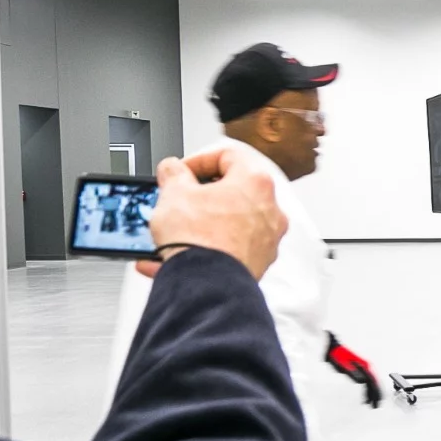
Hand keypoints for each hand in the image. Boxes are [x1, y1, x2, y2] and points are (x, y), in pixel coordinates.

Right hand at [139, 146, 286, 280]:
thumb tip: (173, 169)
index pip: (228, 155)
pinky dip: (203, 251)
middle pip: (232, 191)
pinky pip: (226, 250)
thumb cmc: (200, 240)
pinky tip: (171, 259)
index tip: (180, 172)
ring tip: (172, 233)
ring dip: (199, 225)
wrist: (207, 285)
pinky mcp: (257, 263)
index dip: (198, 160)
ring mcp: (266, 238)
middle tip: (178, 200)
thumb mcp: (173, 193)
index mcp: (255, 182)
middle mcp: (269, 209)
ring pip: (228, 224)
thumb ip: (173, 173)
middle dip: (199, 196)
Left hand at [326, 333, 381, 407]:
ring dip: (372, 394)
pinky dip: (367, 390)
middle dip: (376, 395)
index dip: (376, 392)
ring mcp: (364, 367)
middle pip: (375, 383)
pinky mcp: (359, 369)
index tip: (377, 401)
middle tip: (376, 406)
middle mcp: (367, 366)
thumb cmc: (335, 355)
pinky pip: (367, 381)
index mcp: (365, 365)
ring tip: (371, 404)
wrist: (331, 346)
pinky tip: (365, 397)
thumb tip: (362, 381)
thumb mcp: (342, 365)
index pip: (374, 382)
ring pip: (371, 383)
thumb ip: (352, 373)